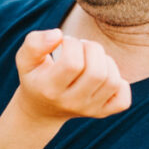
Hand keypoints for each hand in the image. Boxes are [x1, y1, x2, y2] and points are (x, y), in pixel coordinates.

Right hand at [15, 29, 130, 121]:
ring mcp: (88, 110)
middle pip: (96, 73)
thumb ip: (35, 43)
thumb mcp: (25, 59)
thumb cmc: (36, 76)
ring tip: (91, 58)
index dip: (72, 44)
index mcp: (49, 89)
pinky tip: (104, 76)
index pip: (72, 64)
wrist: (41, 109)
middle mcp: (70, 103)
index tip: (65, 42)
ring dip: (106, 61)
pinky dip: (120, 84)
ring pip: (112, 82)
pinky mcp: (102, 113)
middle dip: (92, 49)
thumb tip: (58, 35)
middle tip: (81, 48)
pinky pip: (123, 100)